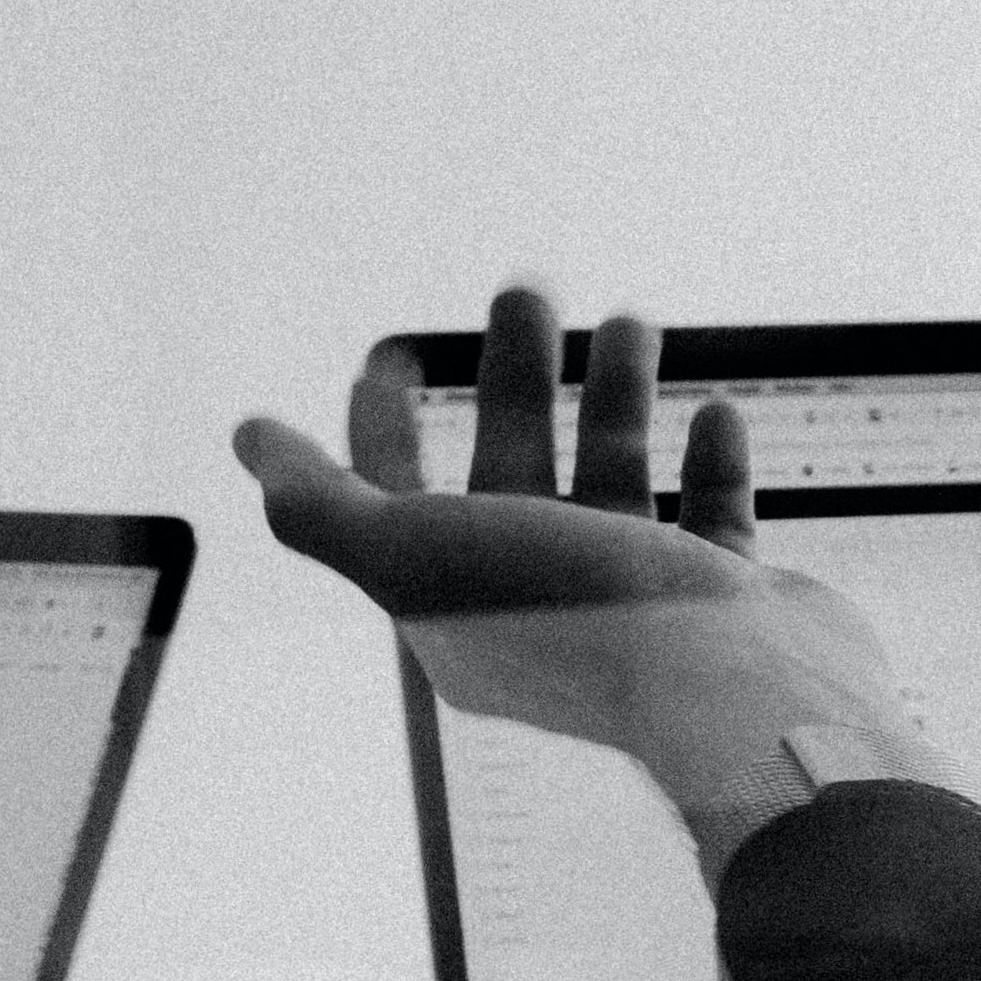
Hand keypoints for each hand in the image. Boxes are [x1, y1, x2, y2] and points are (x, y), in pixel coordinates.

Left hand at [235, 284, 952, 871]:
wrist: (731, 690)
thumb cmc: (569, 615)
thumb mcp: (411, 554)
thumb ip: (320, 505)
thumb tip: (249, 440)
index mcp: (459, 611)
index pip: (396, 507)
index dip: (379, 428)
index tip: (389, 349)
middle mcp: (545, 611)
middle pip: (509, 472)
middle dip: (511, 380)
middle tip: (527, 289)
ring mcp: (641, 611)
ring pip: (614, 485)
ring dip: (617, 400)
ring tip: (632, 320)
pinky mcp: (727, 608)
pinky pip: (713, 523)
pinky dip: (711, 463)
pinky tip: (715, 413)